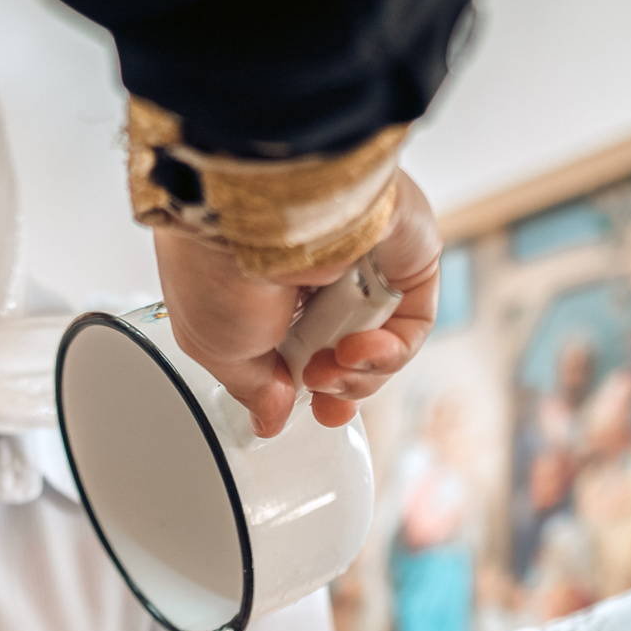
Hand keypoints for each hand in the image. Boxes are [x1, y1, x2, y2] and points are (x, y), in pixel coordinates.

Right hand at [153, 171, 442, 438]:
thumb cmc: (219, 266)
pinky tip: (359, 349)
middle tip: (324, 398)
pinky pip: (413, 322)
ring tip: (332, 367)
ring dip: (358, 373)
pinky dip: (390, 351)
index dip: (308, 388)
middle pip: (344, 351)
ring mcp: (362, 262)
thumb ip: (252, 388)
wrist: (256, 214)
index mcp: (265, 288)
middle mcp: (315, 272)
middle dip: (336, 387)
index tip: (307, 410)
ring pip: (381, 343)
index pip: (302, 348)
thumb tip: (268, 417)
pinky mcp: (405, 256)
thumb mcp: (218, 349)